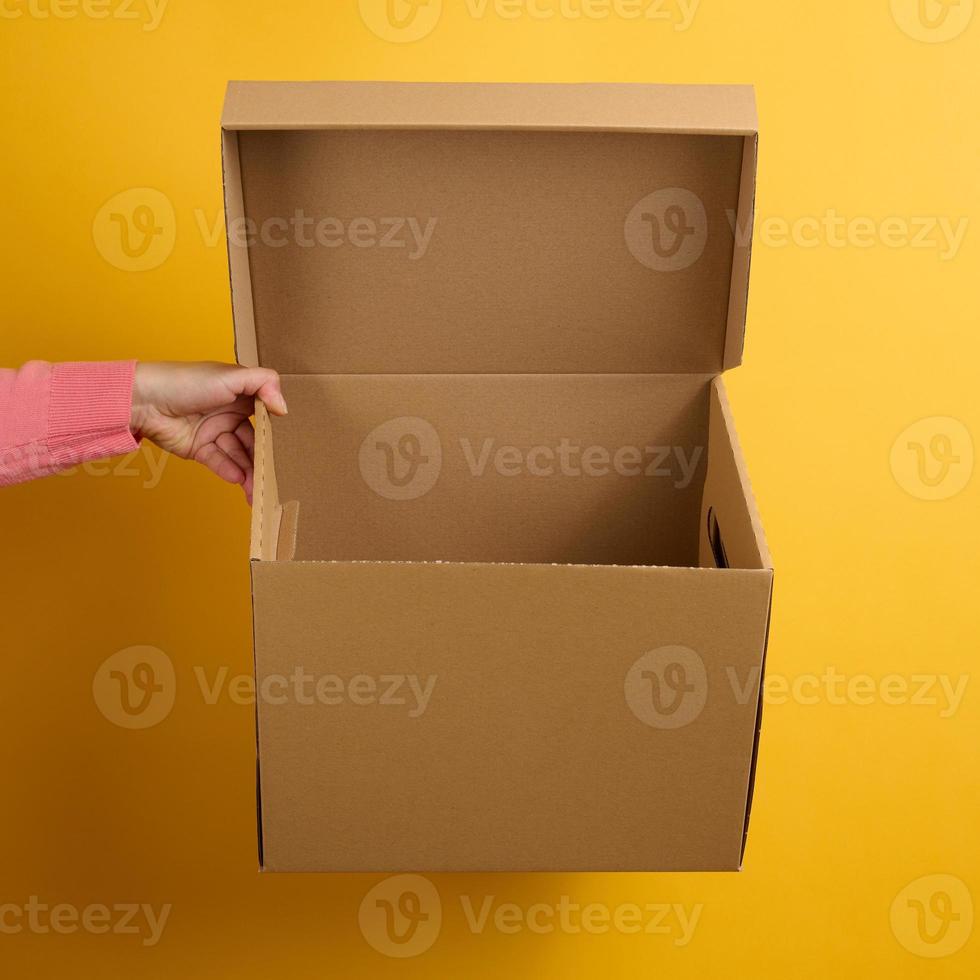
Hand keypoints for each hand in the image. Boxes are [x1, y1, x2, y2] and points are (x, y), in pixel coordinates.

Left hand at [130, 361, 286, 503]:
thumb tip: (284, 408)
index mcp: (239, 395)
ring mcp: (213, 433)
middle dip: (262, 460)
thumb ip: (264, 383)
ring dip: (248, 471)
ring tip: (256, 487)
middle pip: (252, 441)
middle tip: (274, 477)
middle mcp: (228, 414)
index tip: (287, 447)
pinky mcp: (198, 449)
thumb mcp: (232, 375)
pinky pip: (218, 462)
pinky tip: (238, 479)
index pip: (264, 417)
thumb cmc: (185, 381)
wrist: (145, 400)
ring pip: (237, 455)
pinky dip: (228, 470)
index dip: (274, 432)